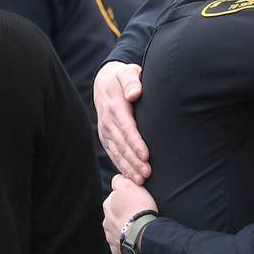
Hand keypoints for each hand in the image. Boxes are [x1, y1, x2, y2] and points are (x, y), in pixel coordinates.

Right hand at [93, 61, 150, 183]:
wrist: (105, 82)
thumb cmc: (124, 77)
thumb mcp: (128, 72)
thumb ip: (132, 81)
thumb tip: (134, 93)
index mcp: (116, 107)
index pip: (127, 128)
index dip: (136, 143)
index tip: (146, 156)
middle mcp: (108, 121)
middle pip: (122, 145)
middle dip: (134, 161)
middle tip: (148, 174)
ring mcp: (105, 130)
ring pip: (117, 152)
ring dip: (128, 168)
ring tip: (141, 181)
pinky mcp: (105, 137)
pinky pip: (113, 154)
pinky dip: (121, 166)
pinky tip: (131, 178)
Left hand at [103, 174, 157, 253]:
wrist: (142, 235)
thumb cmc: (138, 208)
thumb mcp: (130, 186)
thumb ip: (120, 181)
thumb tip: (117, 179)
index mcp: (108, 204)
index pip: (115, 195)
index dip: (126, 194)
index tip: (135, 197)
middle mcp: (106, 220)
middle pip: (115, 213)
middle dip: (123, 212)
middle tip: (137, 212)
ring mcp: (111, 237)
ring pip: (117, 229)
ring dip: (124, 227)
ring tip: (138, 227)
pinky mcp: (117, 251)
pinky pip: (122, 244)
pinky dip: (127, 241)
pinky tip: (136, 239)